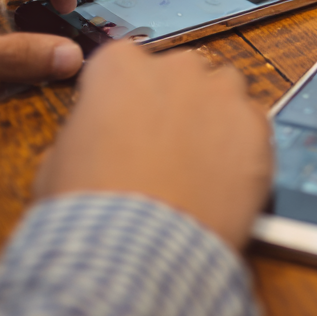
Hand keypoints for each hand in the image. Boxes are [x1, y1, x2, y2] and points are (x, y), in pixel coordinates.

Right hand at [35, 41, 272, 250]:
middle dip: (176, 102)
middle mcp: (175, 68)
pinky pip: (254, 125)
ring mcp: (222, 94)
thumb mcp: (58, 162)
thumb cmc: (91, 208)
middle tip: (166, 148)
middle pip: (181, 73)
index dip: (127, 97)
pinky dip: (244, 146)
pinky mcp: (257, 127)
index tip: (126, 122)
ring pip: (225, 90)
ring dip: (215, 116)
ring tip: (201, 164)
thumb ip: (86, 132)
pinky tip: (225, 181)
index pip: (126, 63)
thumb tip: (95, 142)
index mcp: (120, 67)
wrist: (138, 252)